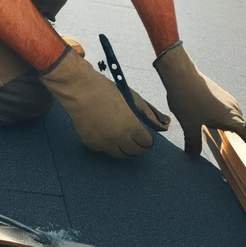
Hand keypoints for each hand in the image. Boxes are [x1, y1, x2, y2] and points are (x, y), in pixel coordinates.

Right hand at [39, 47, 159, 158]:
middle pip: (133, 152)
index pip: (145, 143)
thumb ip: (146, 113)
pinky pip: (103, 150)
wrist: (81, 91)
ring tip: (125, 142)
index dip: (148, 142)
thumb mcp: (131, 98)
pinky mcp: (91, 144)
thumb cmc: (107, 90)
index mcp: (130, 126)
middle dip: (138, 148)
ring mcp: (103, 144)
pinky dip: (108, 146)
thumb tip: (164, 123)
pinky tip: (108, 136)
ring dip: (124, 150)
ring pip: (118, 155)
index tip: (147, 139)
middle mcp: (118, 139)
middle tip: (138, 142)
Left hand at [153, 42, 245, 154]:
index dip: (244, 142)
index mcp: (231, 116)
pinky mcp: (220, 92)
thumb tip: (193, 155)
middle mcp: (233, 106)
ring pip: (233, 115)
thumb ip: (194, 143)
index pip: (245, 131)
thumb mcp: (190, 127)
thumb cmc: (189, 101)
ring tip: (216, 135)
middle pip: (240, 124)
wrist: (182, 76)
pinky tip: (209, 120)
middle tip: (225, 147)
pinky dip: (222, 117)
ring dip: (228, 125)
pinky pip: (227, 108)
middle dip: (235, 135)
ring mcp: (227, 97)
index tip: (239, 151)